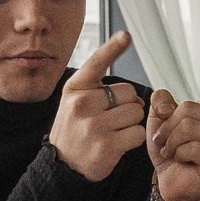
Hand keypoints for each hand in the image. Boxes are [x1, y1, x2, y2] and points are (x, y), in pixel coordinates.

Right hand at [48, 30, 148, 181]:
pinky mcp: (107, 146)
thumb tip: (136, 93)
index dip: (113, 47)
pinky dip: (133, 139)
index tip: (125, 35)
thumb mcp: (73, 101)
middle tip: (112, 118)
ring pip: (136, 113)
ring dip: (131, 123)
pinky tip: (118, 143)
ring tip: (113, 131)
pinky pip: (138, 133)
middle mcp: (83, 104)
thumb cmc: (73, 130)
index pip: (97, 62)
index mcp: (75, 89)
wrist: (62, 165)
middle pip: (129, 93)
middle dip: (128, 105)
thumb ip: (96, 88)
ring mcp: (94, 125)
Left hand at [148, 50, 199, 200]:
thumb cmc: (168, 150)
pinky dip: (177, 154)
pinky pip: (193, 148)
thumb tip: (165, 102)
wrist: (168, 182)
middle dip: (168, 124)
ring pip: (190, 127)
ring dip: (171, 140)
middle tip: (164, 140)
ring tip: (171, 151)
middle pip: (189, 108)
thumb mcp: (158, 122)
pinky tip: (180, 161)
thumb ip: (160, 104)